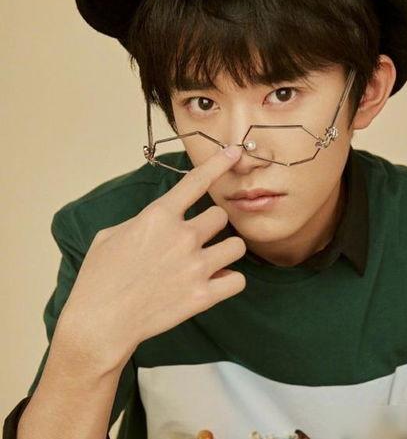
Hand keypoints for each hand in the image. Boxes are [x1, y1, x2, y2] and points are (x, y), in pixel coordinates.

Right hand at [56, 145, 246, 372]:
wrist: (99, 323)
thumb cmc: (99, 278)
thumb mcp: (111, 235)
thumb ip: (143, 221)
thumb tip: (160, 220)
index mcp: (158, 216)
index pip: (196, 181)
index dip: (218, 164)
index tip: (233, 152)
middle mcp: (182, 237)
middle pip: (220, 216)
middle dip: (211, 225)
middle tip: (197, 239)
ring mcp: (195, 266)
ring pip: (237, 245)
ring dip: (226, 250)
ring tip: (212, 260)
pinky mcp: (203, 296)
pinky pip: (238, 280)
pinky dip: (229, 280)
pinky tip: (216, 283)